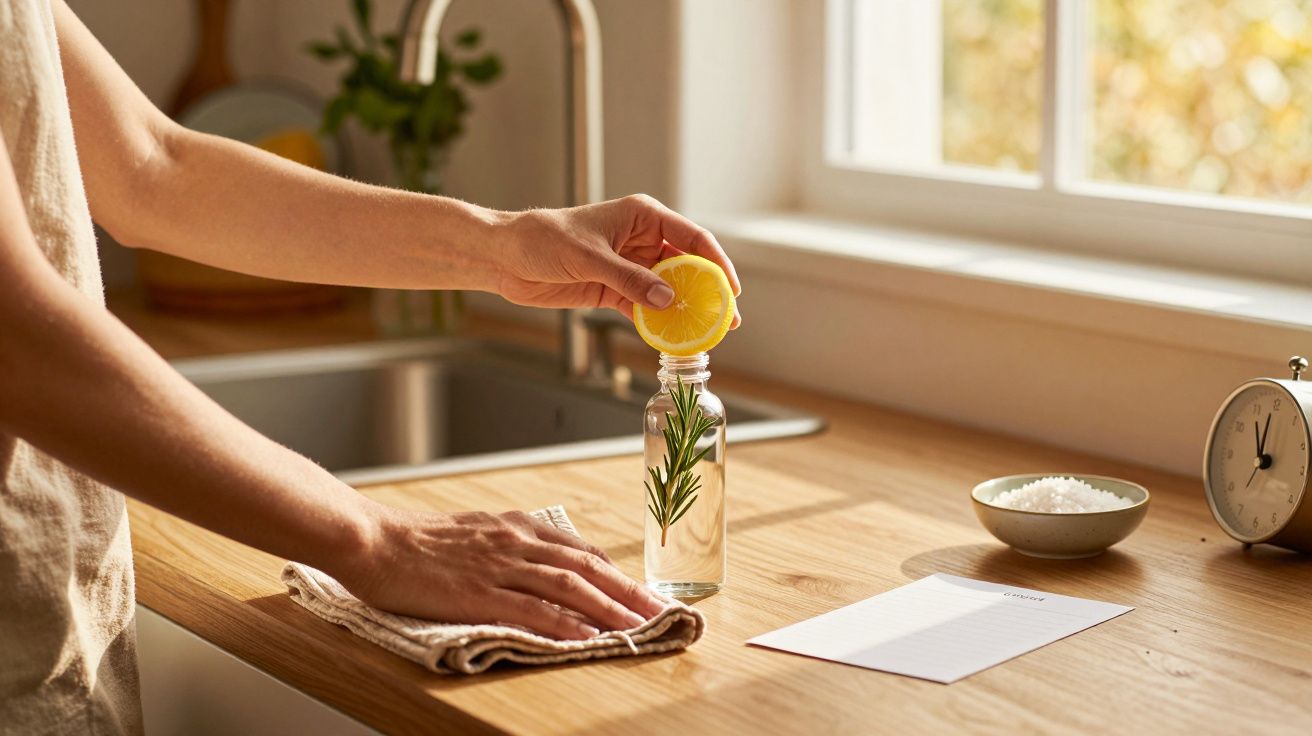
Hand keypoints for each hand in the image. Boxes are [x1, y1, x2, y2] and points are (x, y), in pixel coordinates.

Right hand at [337, 505, 666, 639]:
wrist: (374, 541)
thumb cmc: (418, 540)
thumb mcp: (475, 531)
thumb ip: (511, 544)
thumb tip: (542, 561)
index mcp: (516, 527)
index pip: (579, 549)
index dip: (614, 572)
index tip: (639, 591)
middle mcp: (516, 542)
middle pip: (586, 567)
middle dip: (627, 590)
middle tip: (659, 611)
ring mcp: (499, 567)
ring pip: (568, 587)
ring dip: (608, 608)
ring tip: (638, 627)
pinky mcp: (479, 593)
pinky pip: (531, 609)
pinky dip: (565, 623)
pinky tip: (588, 636)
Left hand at [495, 194, 742, 324]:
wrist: (506, 257)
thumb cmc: (544, 239)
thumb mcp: (589, 258)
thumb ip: (629, 279)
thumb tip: (668, 299)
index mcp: (642, 216)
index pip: (692, 238)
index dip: (716, 262)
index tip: (731, 288)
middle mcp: (641, 240)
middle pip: (686, 266)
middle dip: (707, 292)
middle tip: (726, 319)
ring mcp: (629, 266)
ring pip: (668, 289)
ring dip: (684, 311)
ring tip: (705, 335)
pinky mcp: (614, 289)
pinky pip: (645, 307)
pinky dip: (658, 322)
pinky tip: (671, 339)